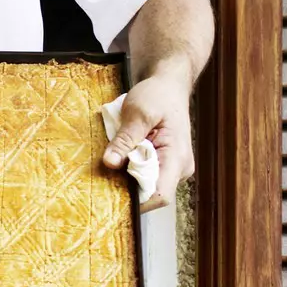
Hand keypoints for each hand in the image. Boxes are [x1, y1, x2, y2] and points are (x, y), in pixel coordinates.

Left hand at [102, 66, 193, 212]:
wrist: (169, 85)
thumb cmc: (158, 95)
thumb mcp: (138, 112)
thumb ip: (125, 139)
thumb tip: (110, 163)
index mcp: (177, 158)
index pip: (160, 195)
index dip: (138, 201)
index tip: (114, 192)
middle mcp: (179, 169)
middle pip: (151, 193)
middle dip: (128, 188)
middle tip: (107, 172)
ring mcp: (173, 168)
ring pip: (147, 186)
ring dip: (128, 177)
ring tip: (115, 159)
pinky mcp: (164, 165)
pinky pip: (146, 176)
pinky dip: (132, 170)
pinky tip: (122, 157)